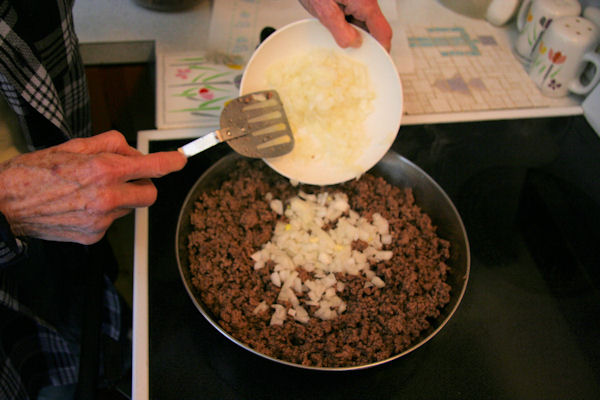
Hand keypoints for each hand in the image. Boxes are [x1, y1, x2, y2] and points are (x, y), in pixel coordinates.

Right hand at [0, 130, 186, 244]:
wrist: (5, 205)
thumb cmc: (35, 172)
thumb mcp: (74, 145)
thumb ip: (110, 144)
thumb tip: (133, 152)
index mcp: (104, 170)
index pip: (152, 167)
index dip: (171, 162)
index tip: (179, 160)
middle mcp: (107, 197)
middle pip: (150, 194)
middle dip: (143, 184)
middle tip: (125, 176)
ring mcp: (102, 220)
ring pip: (129, 207)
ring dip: (120, 197)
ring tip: (89, 190)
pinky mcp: (94, 236)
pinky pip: (111, 221)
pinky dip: (103, 212)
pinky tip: (80, 205)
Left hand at [299, 0, 391, 51]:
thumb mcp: (324, 9)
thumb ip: (339, 29)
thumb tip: (354, 44)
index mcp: (365, 4)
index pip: (383, 33)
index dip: (383, 51)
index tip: (378, 64)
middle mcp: (366, 1)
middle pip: (374, 29)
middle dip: (366, 44)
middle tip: (354, 59)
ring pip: (364, 23)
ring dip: (355, 35)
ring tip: (340, 44)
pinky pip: (355, 16)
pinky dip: (349, 26)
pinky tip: (336, 31)